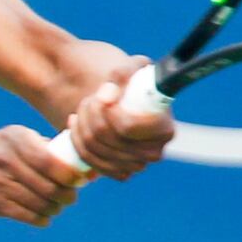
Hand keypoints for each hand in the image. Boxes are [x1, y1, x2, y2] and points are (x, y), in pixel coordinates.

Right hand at [0, 125, 87, 226]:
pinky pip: (25, 215)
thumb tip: (90, 170)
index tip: (79, 182)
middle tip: (70, 198)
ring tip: (57, 207)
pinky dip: (40, 219)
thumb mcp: (19, 142)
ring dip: (53, 208)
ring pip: (37, 202)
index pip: (48, 160)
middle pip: (46, 184)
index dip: (68, 175)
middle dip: (65, 195)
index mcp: (14, 137)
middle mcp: (2, 157)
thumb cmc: (3, 158)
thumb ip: (51, 150)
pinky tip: (45, 217)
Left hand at [67, 61, 174, 179]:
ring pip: (95, 150)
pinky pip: (90, 162)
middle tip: (89, 99)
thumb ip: (122, 74)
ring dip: (82, 125)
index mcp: (164, 130)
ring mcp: (136, 166)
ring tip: (83, 108)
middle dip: (91, 115)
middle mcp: (154, 153)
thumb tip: (106, 96)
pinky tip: (76, 125)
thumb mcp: (131, 69)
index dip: (108, 113)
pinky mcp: (118, 172)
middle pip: (108, 139)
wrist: (123, 103)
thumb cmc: (131, 84)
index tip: (101, 98)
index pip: (127, 127)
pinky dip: (78, 142)